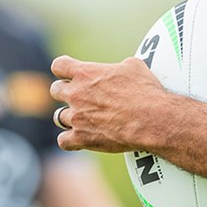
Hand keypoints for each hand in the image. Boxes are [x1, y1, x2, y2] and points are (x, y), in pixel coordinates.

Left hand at [50, 55, 171, 152]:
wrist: (151, 119)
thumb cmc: (145, 91)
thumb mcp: (134, 67)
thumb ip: (118, 66)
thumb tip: (120, 69)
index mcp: (85, 73)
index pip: (59, 66)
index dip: (64, 70)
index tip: (70, 74)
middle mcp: (76, 94)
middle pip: (55, 90)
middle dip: (65, 93)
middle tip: (79, 98)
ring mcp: (76, 117)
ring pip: (58, 117)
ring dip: (70, 118)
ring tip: (84, 120)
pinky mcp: (81, 138)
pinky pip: (63, 141)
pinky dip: (71, 141)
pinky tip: (81, 139)